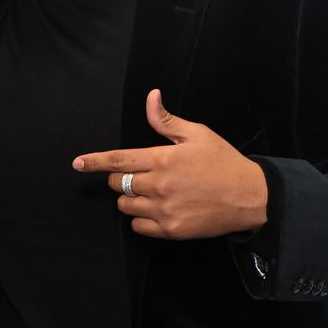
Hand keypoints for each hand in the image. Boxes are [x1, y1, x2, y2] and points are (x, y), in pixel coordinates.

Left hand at [73, 89, 267, 239]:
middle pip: (117, 183)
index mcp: (163, 158)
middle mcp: (159, 185)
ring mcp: (164, 210)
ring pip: (125, 206)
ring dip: (129, 199)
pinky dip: (140, 219)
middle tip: (140, 175)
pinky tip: (156, 210)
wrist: (250, 197)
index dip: (94, 162)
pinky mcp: (170, 230)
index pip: (118, 159)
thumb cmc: (224, 162)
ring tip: (151, 192)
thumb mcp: (198, 134)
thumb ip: (167, 120)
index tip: (77, 164)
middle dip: (119, 178)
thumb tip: (151, 97)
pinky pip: (138, 226)